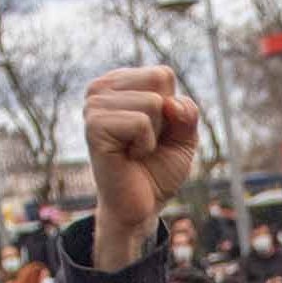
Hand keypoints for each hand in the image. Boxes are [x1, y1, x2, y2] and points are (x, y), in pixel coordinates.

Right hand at [84, 67, 199, 270]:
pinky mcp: (95, 126)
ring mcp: (94, 105)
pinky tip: (129, 156)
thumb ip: (187, 112)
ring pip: (153, 103)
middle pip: (159, 83)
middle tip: (145, 144)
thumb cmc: (157, 170)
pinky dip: (145, 144)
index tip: (155, 133)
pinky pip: (141, 122)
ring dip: (154, 135)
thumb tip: (170, 103)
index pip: (163, 75)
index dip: (172, 110)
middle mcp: (102, 89)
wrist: (140, 207)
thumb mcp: (183, 138)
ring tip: (136, 151)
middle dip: (165, 121)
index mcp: (119, 83)